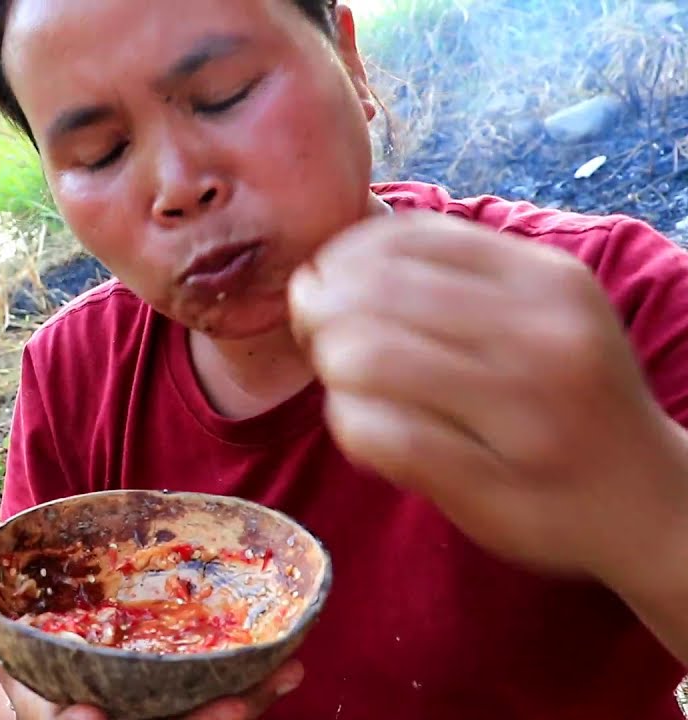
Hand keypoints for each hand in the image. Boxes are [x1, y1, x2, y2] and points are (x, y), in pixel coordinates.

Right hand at [0, 519, 305, 718]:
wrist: (67, 673)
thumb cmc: (38, 634)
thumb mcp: (14, 606)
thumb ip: (6, 573)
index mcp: (46, 702)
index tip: (90, 716)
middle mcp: (100, 716)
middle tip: (231, 708)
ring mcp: (144, 718)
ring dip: (240, 709)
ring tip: (278, 678)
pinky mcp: (180, 711)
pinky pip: (217, 710)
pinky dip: (255, 694)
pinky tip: (288, 668)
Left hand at [287, 210, 687, 585]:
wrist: (650, 507)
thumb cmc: (566, 400)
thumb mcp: (540, 315)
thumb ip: (456, 278)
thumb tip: (335, 260)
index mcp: (547, 281)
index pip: (407, 238)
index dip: (341, 257)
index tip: (324, 283)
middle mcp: (543, 336)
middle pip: (374, 295)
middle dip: (320, 312)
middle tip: (314, 335)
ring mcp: (521, 414)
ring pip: (368, 358)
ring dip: (331, 367)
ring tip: (341, 381)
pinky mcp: (492, 484)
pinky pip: (380, 434)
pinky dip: (348, 423)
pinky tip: (362, 425)